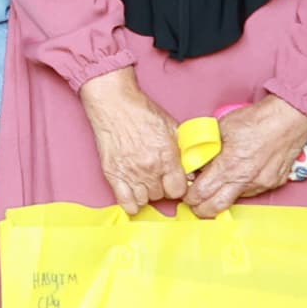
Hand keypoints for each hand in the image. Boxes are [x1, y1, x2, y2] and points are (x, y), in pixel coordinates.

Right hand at [78, 69, 188, 213]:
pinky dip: (132, 203)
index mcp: (167, 157)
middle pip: (162, 196)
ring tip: (146, 181)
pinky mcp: (113, 175)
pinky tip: (134, 194)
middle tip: (158, 176)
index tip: (175, 181)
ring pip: (145, 200)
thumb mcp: (172, 128)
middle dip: (162, 187)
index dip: (178, 186)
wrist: (114, 104)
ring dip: (147, 193)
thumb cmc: (142, 112)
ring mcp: (130, 174)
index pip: (179, 190)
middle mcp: (150, 168)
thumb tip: (192, 170)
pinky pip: (126, 203)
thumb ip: (184, 151)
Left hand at [184, 95, 306, 218]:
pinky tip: (239, 176)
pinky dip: (241, 188)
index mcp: (228, 166)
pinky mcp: (272, 183)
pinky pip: (251, 192)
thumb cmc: (257, 119)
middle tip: (196, 203)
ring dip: (223, 196)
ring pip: (234, 200)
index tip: (187, 194)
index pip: (200, 193)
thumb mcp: (221, 129)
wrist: (289, 118)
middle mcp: (244, 180)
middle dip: (201, 209)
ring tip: (218, 185)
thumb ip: (207, 148)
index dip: (190, 197)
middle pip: (215, 208)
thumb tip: (195, 159)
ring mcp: (260, 184)